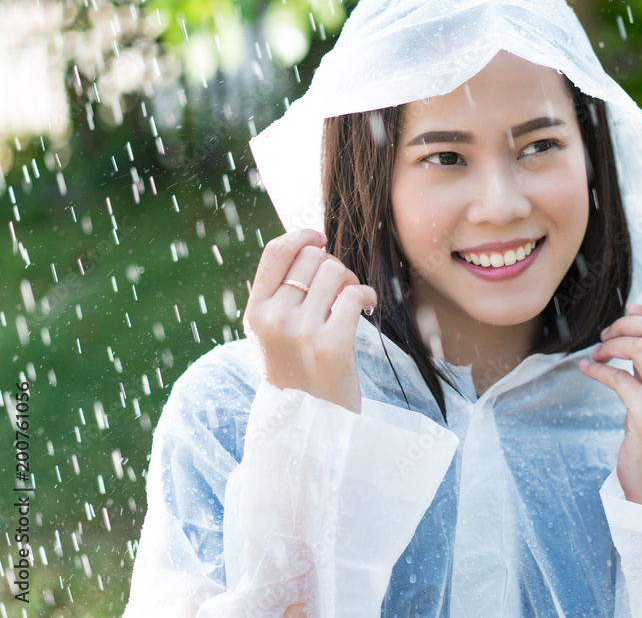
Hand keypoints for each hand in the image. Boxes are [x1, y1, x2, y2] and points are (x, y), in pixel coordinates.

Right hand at [242, 229, 377, 412]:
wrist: (310, 424)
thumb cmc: (298, 372)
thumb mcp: (273, 334)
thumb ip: (280, 295)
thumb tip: (307, 244)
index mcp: (255, 313)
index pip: (275, 252)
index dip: (302, 236)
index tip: (320, 238)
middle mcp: (274, 319)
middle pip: (312, 259)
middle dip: (333, 266)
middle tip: (341, 290)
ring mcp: (301, 332)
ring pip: (335, 271)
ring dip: (351, 280)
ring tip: (352, 301)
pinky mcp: (331, 346)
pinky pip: (355, 294)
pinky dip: (367, 295)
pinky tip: (368, 307)